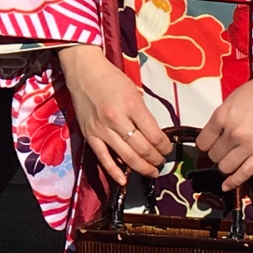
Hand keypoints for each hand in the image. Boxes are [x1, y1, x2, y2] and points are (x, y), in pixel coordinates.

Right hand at [57, 45, 169, 188]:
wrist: (84, 71)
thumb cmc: (111, 78)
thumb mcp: (134, 91)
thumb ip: (143, 114)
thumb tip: (154, 136)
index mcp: (132, 106)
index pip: (154, 135)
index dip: (165, 147)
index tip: (168, 149)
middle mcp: (117, 120)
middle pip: (142, 149)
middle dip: (156, 159)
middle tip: (161, 162)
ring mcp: (102, 130)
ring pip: (126, 157)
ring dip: (142, 168)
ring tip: (151, 172)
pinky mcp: (90, 135)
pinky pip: (103, 158)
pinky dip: (114, 172)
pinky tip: (124, 181)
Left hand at [196, 68, 252, 195]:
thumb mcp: (231, 100)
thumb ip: (221, 119)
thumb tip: (214, 136)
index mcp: (222, 117)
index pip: (203, 142)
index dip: (205, 145)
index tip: (209, 144)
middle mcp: (233, 133)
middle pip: (214, 155)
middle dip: (216, 154)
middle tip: (223, 150)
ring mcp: (249, 145)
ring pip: (226, 167)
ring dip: (225, 165)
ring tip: (231, 159)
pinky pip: (244, 173)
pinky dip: (233, 182)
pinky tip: (226, 186)